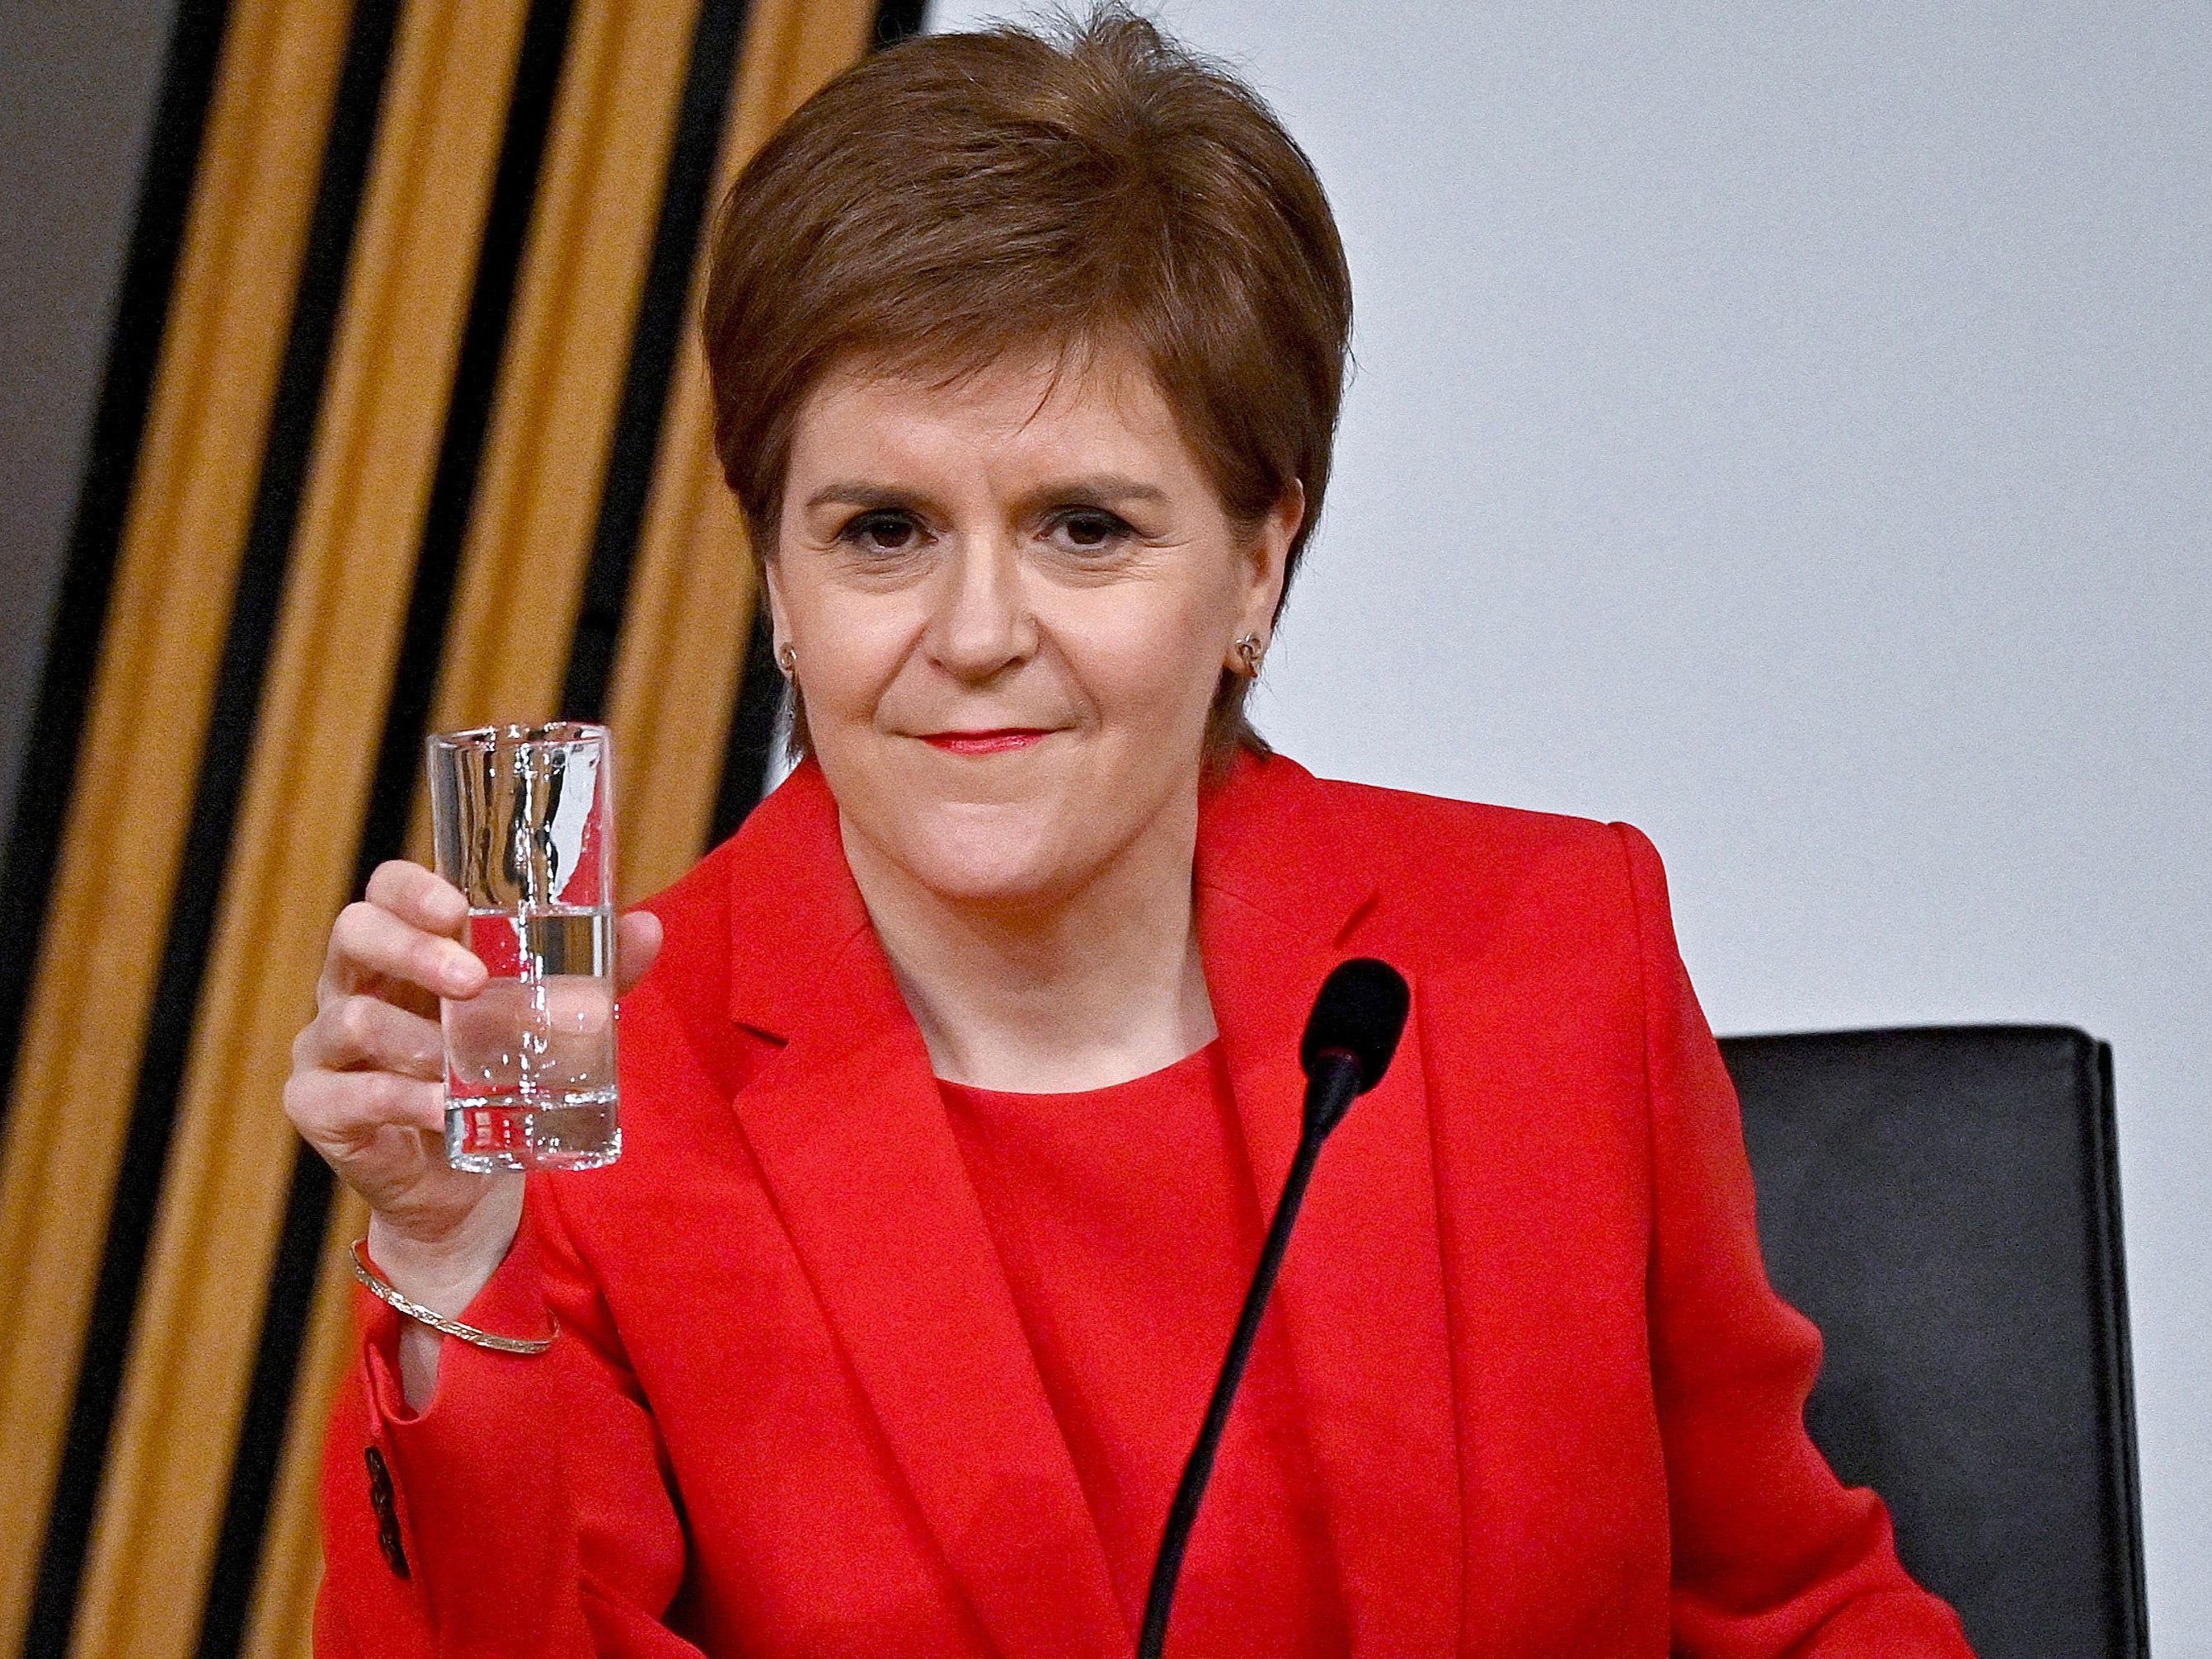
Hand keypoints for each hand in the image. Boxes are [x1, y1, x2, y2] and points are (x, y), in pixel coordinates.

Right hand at [286, 859, 663, 1320]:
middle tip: (473, 978)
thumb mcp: (546, 1022)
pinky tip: (439, 1108)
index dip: (411, 888)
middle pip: (354, 933)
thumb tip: (647, 928)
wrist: (468, 1185)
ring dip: (415, 1038)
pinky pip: (347, 1093)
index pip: (386, 891)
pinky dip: (398, 1098)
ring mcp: (327, 1046)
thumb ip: (595, 975)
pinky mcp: (319, 1107)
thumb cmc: (498, 1078)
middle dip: (412, 949)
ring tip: (462, 1065)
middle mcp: (354, 986)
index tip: (457, 904)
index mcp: (403, 951)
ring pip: (350, 1017)